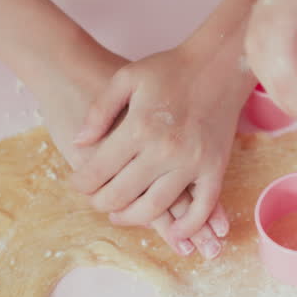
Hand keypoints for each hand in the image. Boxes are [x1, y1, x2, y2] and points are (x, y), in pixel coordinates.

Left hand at [68, 38, 253, 258]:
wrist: (219, 63)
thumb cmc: (170, 69)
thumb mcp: (126, 78)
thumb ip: (99, 112)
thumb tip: (78, 143)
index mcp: (138, 128)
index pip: (98, 170)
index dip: (82, 183)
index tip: (77, 184)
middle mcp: (164, 150)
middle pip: (121, 194)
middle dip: (101, 202)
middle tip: (95, 200)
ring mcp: (192, 162)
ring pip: (155, 207)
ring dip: (132, 218)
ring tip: (120, 214)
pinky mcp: (215, 168)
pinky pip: (202, 207)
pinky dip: (187, 226)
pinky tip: (172, 233)